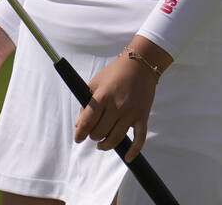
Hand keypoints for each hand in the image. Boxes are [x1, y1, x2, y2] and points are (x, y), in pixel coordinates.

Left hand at [73, 38, 172, 161]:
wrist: (140, 65)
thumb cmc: (114, 73)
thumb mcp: (95, 83)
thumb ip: (86, 104)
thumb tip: (79, 124)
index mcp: (102, 97)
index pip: (87, 122)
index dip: (80, 133)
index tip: (78, 138)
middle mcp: (116, 106)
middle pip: (100, 132)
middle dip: (93, 136)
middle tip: (92, 134)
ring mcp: (131, 113)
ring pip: (115, 138)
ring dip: (106, 145)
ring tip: (101, 144)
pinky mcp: (143, 116)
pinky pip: (139, 138)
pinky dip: (133, 150)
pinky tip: (127, 157)